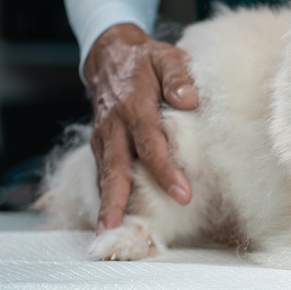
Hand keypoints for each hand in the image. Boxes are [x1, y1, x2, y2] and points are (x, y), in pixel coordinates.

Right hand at [83, 23, 198, 232]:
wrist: (109, 55)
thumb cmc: (146, 60)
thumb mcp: (166, 57)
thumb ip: (178, 77)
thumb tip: (190, 100)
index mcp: (133, 107)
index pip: (150, 144)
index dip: (165, 170)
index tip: (182, 193)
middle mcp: (113, 127)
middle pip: (116, 168)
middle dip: (119, 201)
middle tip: (120, 229)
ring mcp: (103, 137)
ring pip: (104, 175)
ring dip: (106, 205)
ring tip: (107, 234)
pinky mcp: (100, 145)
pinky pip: (102, 173)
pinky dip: (104, 196)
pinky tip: (110, 220)